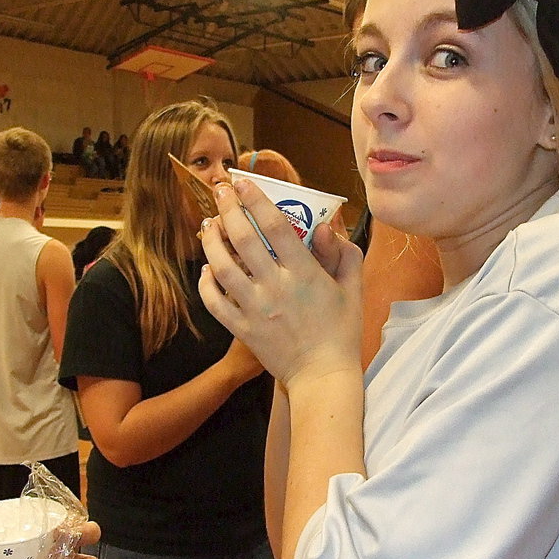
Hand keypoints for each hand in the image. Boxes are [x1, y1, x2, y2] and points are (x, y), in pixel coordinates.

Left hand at [200, 178, 362, 388]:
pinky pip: (214, 301)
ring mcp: (255, 309)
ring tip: (209, 225)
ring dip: (211, 241)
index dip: (256, 198)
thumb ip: (344, 254)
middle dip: (228, 209)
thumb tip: (325, 226)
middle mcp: (276, 287)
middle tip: (220, 192)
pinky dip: (205, 282)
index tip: (242, 182)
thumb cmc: (341, 332)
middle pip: (244, 238)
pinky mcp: (241, 329)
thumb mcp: (352, 289)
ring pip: (222, 267)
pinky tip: (206, 268)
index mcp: (304, 274)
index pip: (276, 225)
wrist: (322, 376)